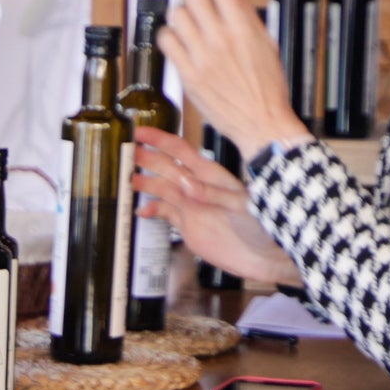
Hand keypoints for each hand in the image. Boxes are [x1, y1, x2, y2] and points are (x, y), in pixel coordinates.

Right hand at [131, 128, 297, 286]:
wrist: (264, 257)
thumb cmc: (261, 226)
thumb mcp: (241, 206)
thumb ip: (214, 195)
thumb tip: (187, 185)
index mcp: (211, 176)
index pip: (180, 151)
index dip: (159, 140)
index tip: (139, 133)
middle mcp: (198, 188)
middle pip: (167, 167)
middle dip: (146, 159)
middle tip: (125, 154)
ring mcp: (192, 207)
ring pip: (163, 189)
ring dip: (146, 183)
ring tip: (127, 180)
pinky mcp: (189, 226)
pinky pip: (166, 214)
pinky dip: (152, 211)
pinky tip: (141, 212)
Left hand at [157, 0, 306, 159]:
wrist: (261, 123)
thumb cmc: (267, 89)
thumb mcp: (266, 44)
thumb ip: (246, 14)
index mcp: (243, 29)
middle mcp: (220, 39)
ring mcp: (201, 57)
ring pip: (177, 15)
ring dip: (182, 14)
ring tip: (188, 22)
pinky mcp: (187, 74)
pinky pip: (167, 42)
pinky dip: (170, 36)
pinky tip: (179, 40)